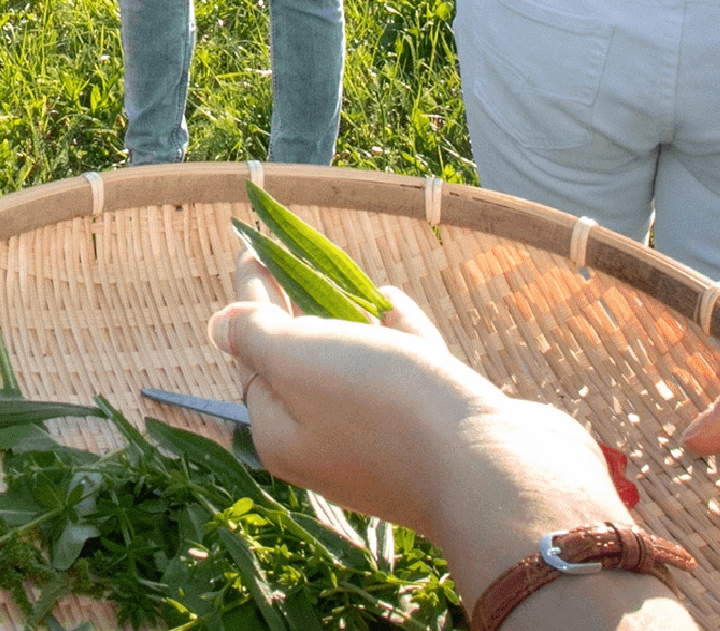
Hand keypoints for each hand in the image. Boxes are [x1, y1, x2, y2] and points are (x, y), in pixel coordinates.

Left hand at [208, 256, 634, 599]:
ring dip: (348, 321)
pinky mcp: (441, 434)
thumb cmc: (386, 408)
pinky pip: (408, 376)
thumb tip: (220, 325)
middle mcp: (330, 446)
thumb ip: (258, 336)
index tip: (253, 247)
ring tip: (342, 277)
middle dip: (296, 309)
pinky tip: (391, 303)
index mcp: (282, 434)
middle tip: (292, 256)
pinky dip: (396, 337)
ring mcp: (388, 444)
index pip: (252, 355)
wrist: (500, 473)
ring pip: (357, 368)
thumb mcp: (299, 359)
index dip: (249, 298)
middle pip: (302, 364)